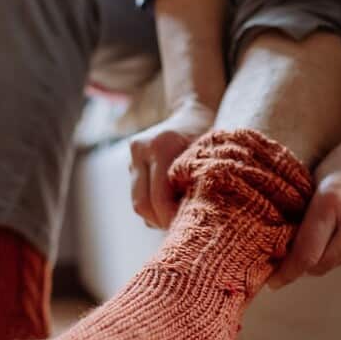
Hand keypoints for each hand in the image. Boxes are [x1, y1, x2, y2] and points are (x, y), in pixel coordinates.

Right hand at [129, 100, 214, 227]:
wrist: (192, 112)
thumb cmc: (209, 136)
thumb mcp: (209, 156)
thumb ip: (199, 183)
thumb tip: (193, 220)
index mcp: (160, 146)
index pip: (158, 198)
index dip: (171, 218)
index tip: (188, 227)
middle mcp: (140, 151)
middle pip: (141, 204)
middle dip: (161, 221)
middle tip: (182, 228)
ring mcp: (132, 157)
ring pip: (138, 203)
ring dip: (157, 216)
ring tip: (179, 216)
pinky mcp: (131, 165)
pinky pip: (139, 196)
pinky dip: (155, 207)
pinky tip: (171, 206)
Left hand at [268, 131, 340, 288]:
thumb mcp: (317, 177)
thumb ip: (301, 210)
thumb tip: (279, 242)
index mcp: (331, 202)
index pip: (305, 253)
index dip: (286, 272)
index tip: (271, 280)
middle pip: (318, 266)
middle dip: (297, 269)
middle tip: (279, 264)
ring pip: (332, 264)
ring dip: (314, 262)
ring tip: (300, 250)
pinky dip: (331, 253)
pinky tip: (325, 239)